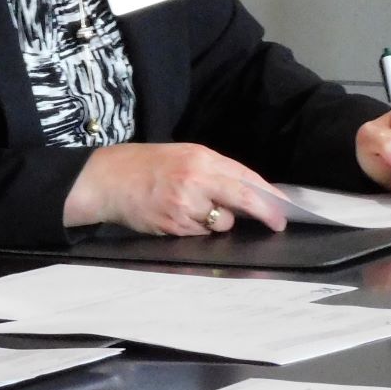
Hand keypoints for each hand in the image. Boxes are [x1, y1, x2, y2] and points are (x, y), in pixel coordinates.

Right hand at [65, 143, 286, 235]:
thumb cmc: (145, 166)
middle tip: (277, 223)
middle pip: (243, 199)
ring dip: (218, 222)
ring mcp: (185, 204)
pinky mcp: (174, 225)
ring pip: (221, 223)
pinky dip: (197, 230)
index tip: (283, 206)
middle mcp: (196, 179)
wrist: (107, 180)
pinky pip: (200, 234)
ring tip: (195, 210)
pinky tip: (179, 217)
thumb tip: (248, 191)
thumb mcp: (183, 155)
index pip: (245, 177)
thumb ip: (214, 171)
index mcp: (201, 157)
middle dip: (265, 213)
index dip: (268, 194)